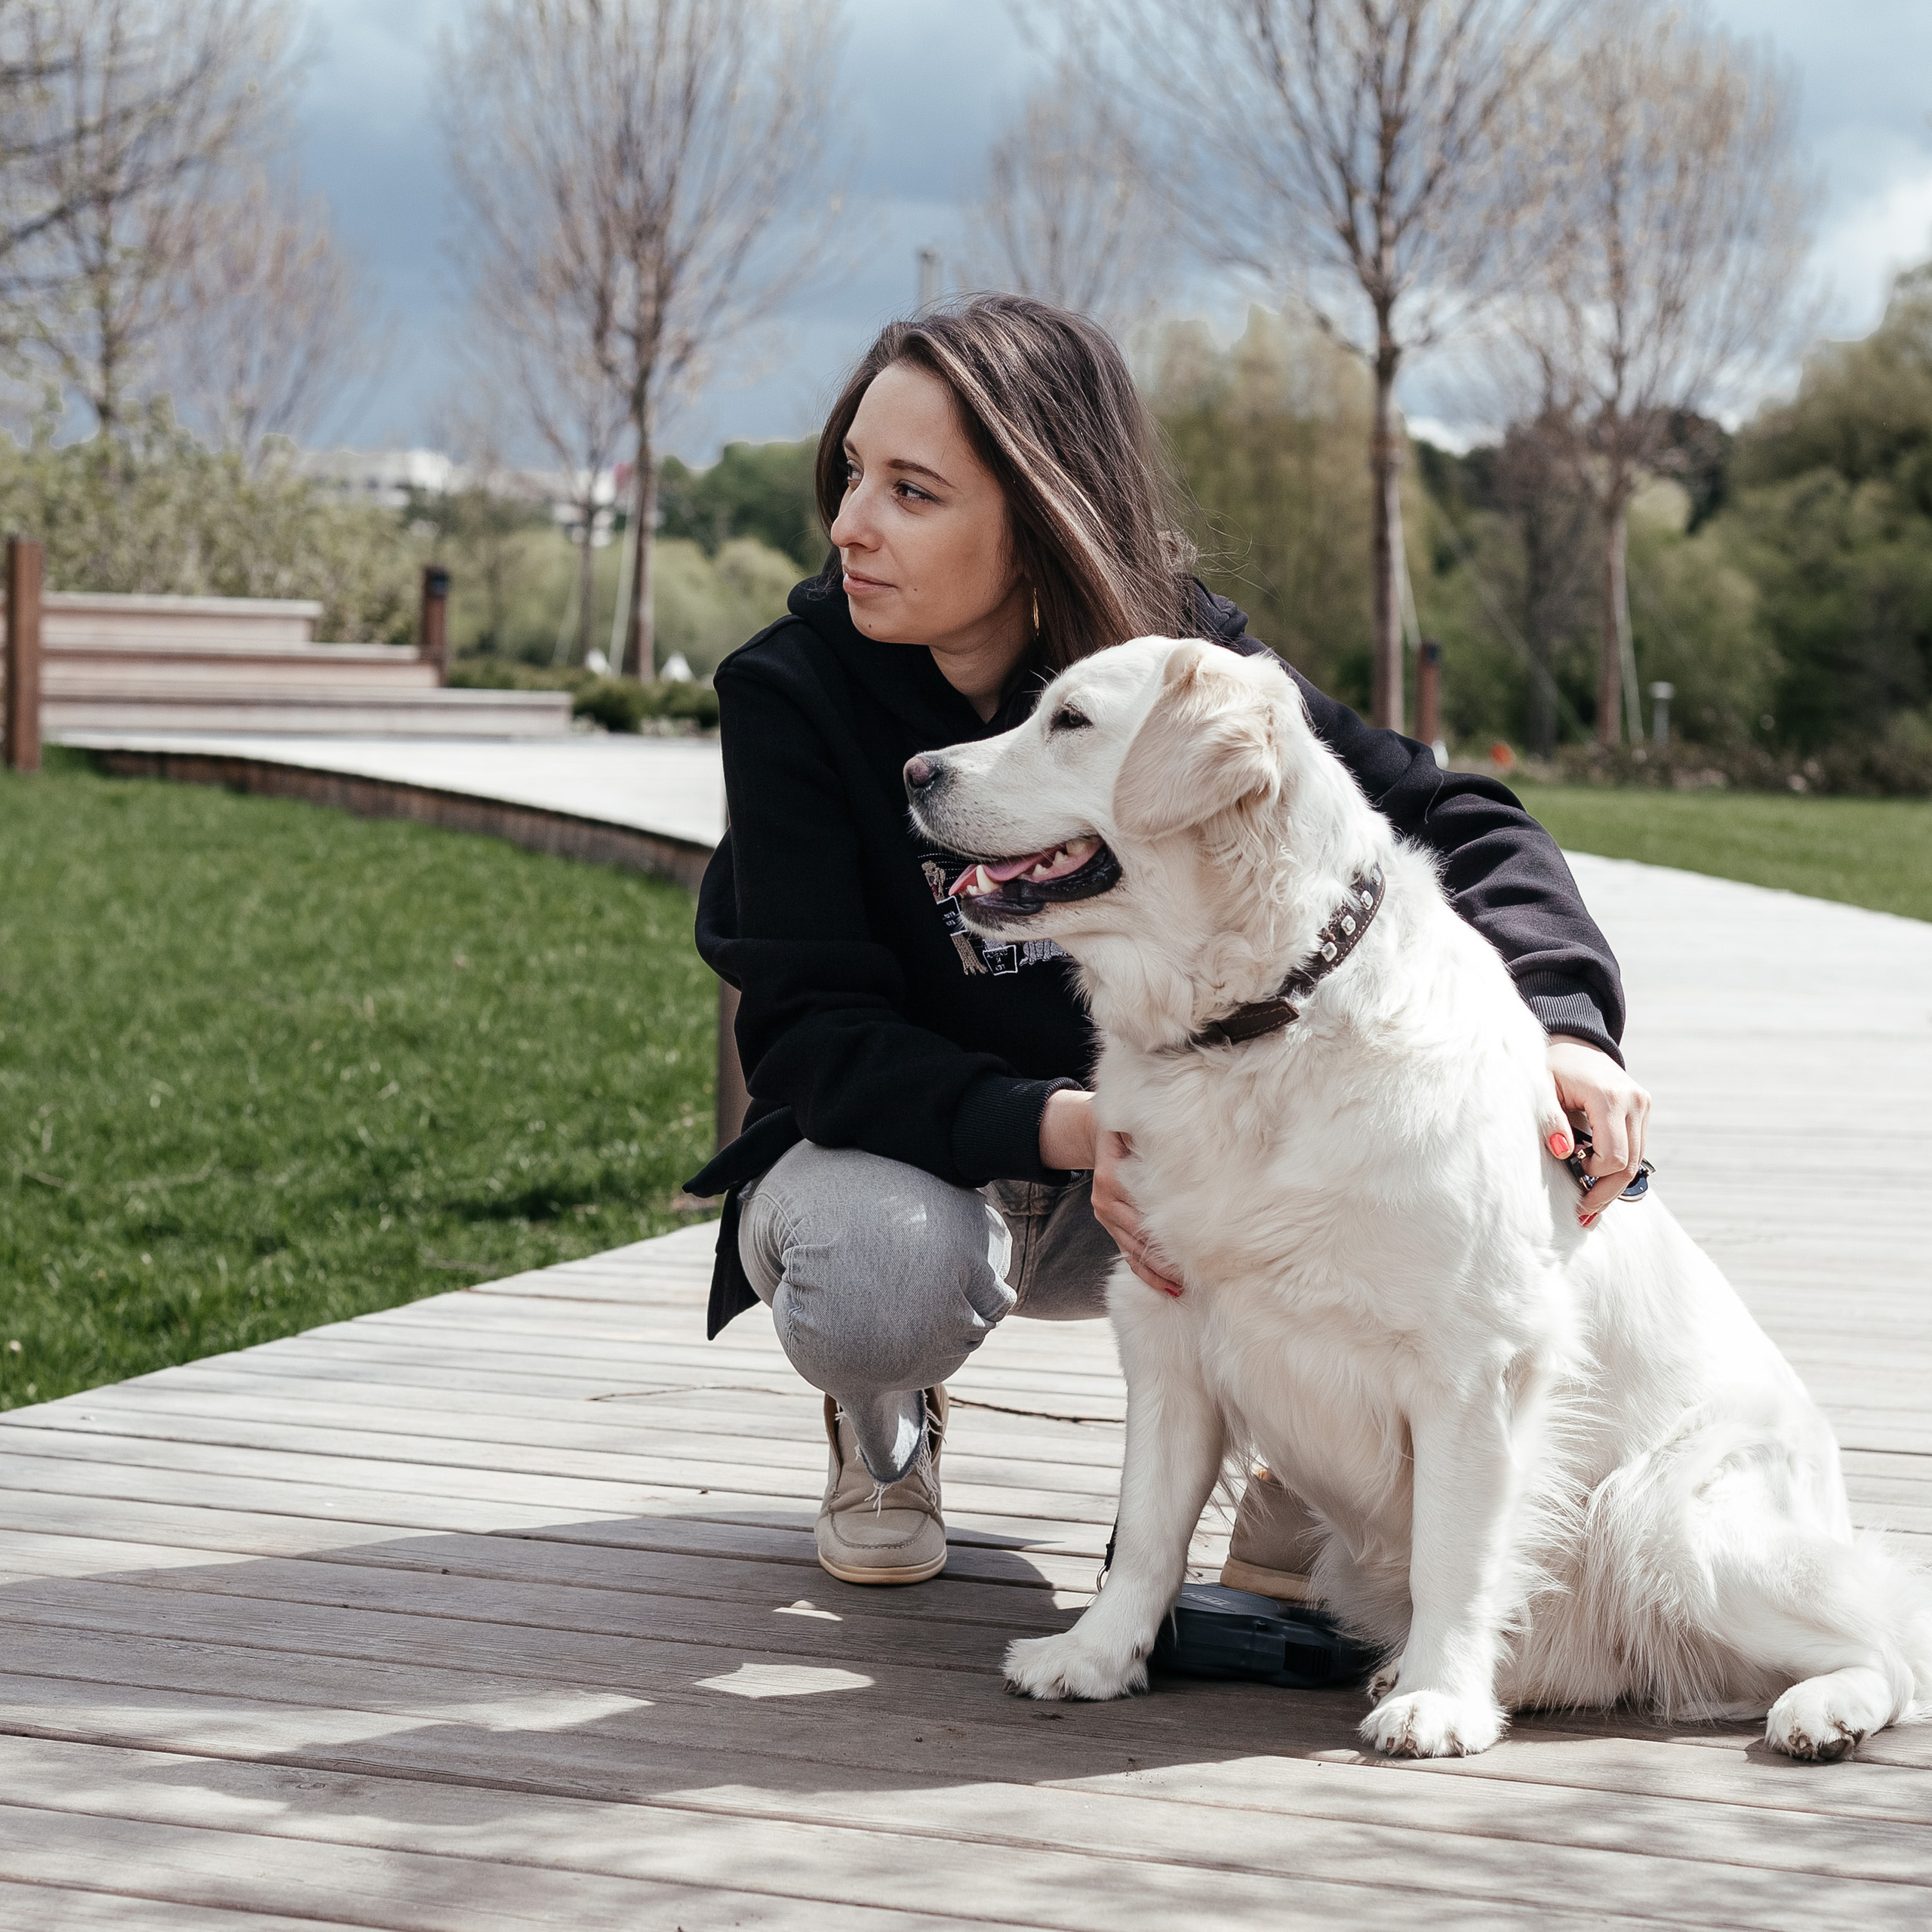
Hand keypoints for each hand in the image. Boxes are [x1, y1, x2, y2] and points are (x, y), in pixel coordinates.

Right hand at [1093, 1128, 1183, 1297]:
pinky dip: (1145, 1272)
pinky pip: (1126, 1254)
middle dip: (1167, 1259)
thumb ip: (1152, 1143)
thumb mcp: (1133, 1129)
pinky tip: (1166, 1287)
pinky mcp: (1108, 1225)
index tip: (1196, 1245)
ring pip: (1133, 1251)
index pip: (1143, 1211)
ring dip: (1158, 1272)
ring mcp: (1105, 1216)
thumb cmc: (1126, 1130)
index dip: (1168, 1230)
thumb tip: (1185, 1155)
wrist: (1097, 1133)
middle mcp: (1104, 1201)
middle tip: (1198, 1275)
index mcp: (1110, 1178)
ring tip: (1185, 1287)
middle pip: (1139, 1237)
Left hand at [1542, 1035, 1651, 1225]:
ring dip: (1614, 1185)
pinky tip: (1598, 1182)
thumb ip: (1550, 1119)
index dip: (1593, 1175)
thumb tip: (1562, 1150)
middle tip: (1582, 1213)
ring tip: (1589, 1203)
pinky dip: (1619, 1168)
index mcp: (1609, 1096)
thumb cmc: (1551, 1066)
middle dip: (1606, 1192)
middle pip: (1629, 1164)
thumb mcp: (1540, 1088)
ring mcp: (1643, 1105)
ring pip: (1637, 1161)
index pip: (1613, 1155)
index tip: (1571, 1173)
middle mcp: (1634, 1101)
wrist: (1574, 1041)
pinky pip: (1636, 1149)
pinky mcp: (1643, 1109)